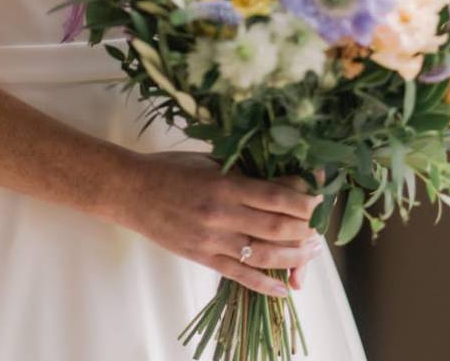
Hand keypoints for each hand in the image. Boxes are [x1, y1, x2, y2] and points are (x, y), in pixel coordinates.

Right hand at [116, 151, 324, 296]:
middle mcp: (221, 213)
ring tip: (310, 254)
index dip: (304, 201)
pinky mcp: (202, 257)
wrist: (130, 191)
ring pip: (263, 254)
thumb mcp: (209, 161)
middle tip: (319, 229)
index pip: (276, 196)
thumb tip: (282, 181)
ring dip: (293, 257)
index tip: (319, 199)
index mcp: (225, 183)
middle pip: (277, 226)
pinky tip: (283, 288)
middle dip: (305, 229)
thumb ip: (243, 172)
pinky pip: (239, 275)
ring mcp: (212, 239)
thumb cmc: (169, 169)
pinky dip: (264, 284)